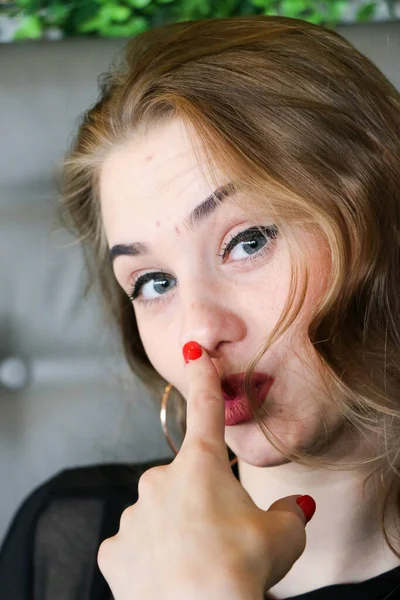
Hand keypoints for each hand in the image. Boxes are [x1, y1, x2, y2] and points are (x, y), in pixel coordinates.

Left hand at [97, 341, 313, 599]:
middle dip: (201, 503)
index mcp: (200, 465)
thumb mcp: (283, 537)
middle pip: (185, 482)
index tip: (194, 351)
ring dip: (176, 532)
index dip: (202, 377)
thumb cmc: (241, 569)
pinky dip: (150, 558)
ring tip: (197, 565)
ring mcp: (133, 514)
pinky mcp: (115, 550)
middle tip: (220, 539)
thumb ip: (289, 514)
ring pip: (157, 515)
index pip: (205, 408)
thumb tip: (296, 508)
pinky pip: (134, 546)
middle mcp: (160, 480)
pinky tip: (167, 578)